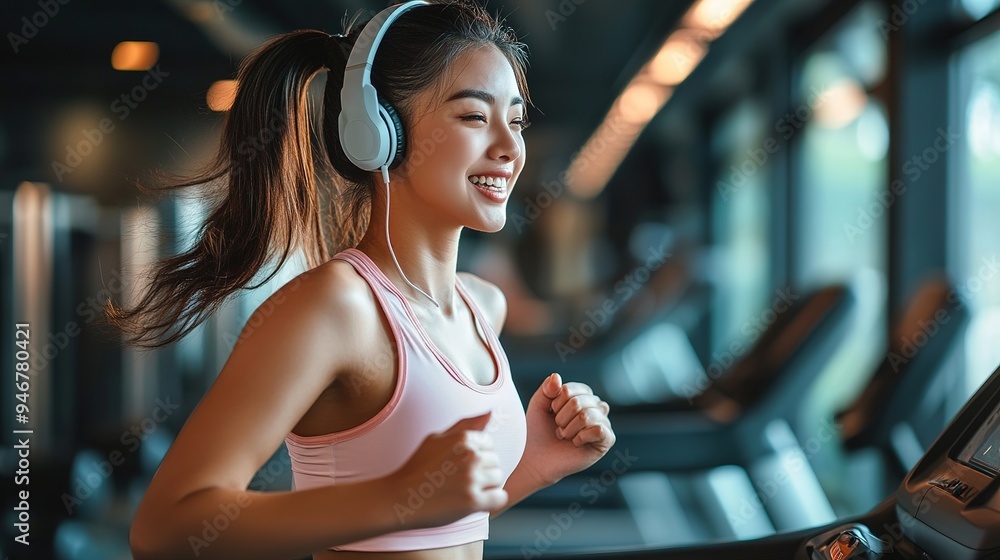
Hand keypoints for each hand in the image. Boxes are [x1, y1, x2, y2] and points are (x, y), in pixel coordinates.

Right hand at [388, 411, 506, 528]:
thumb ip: (464, 425)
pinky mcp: (473, 501)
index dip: (477, 455)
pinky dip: (490, 502)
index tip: (461, 464)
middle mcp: (470, 456)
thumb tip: (490, 412)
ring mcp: (472, 478)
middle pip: (496, 461)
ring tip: (465, 490)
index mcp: (463, 438)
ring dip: (486, 486)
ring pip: (499, 479)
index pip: (490, 443)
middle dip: (482, 470)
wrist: (399, 497)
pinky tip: (474, 502)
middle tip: (460, 479)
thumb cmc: (417, 468)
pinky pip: (500, 498)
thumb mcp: (436, 438)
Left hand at [520, 373, 614, 485]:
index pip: (573, 389)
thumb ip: (547, 388)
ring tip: (565, 436)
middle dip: (562, 417)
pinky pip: (598, 429)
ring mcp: (602, 423)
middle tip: (558, 428)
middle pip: (579, 402)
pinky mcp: (606, 440)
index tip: (552, 413)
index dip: (558, 402)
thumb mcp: (539, 404)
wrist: (536, 458)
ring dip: (569, 428)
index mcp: (582, 395)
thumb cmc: (538, 431)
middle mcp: (596, 407)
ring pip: (587, 415)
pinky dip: (581, 437)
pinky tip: (575, 443)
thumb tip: (557, 376)